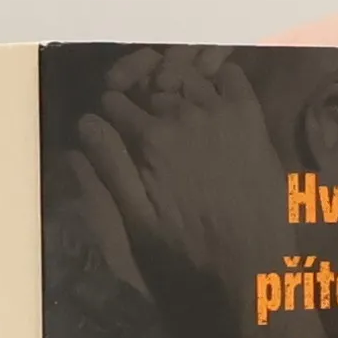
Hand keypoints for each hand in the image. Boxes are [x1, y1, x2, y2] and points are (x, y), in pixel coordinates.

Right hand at [77, 47, 292, 296]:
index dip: (112, 112)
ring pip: (188, 76)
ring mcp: (220, 111)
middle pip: (152, 86)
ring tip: (179, 108)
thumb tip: (85, 121)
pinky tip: (213, 98)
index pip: (116, 102)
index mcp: (151, 138)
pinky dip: (218, 78)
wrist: (252, 263)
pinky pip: (231, 75)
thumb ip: (111, 166)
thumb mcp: (138, 218)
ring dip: (178, 85)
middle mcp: (184, 114)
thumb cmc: (189, 250)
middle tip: (151, 118)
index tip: (117, 123)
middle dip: (144, 97)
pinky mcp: (250, 116)